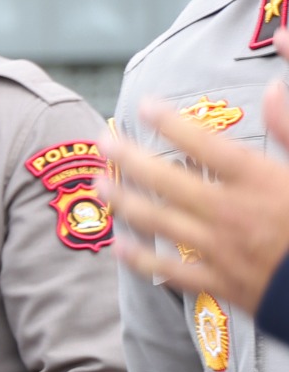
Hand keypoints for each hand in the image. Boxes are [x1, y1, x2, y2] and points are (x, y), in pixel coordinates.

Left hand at [106, 89, 288, 312]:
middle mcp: (232, 212)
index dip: (172, 123)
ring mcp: (222, 250)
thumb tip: (273, 88)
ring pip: (160, 222)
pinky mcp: (222, 283)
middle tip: (103, 141)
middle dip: (131, 159)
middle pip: (168, 181)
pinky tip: (119, 246)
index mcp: (259, 181)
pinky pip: (172, 271)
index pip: (205, 144)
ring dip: (126, 202)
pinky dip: (142, 259)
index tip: (145, 106)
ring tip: (99, 185)